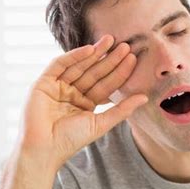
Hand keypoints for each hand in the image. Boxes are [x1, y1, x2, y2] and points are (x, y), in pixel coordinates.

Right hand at [18, 34, 147, 170]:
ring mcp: (58, 87)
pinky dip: (74, 56)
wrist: (45, 148)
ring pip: (79, 66)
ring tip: (111, 40)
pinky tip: (90, 49)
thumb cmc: (71, 140)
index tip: (133, 59)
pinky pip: (60, 65)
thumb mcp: (101, 123)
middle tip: (126, 45)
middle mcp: (72, 93)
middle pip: (94, 73)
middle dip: (109, 59)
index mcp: (86, 104)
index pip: (106, 85)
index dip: (119, 72)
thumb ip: (122, 110)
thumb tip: (145, 97)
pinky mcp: (44, 82)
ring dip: (95, 53)